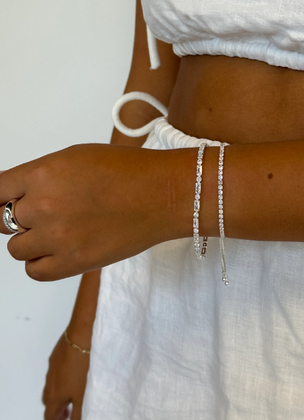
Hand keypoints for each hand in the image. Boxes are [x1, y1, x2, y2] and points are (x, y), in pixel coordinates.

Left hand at [0, 144, 189, 279]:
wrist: (163, 194)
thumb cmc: (128, 171)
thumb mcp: (75, 158)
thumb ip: (40, 176)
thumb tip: (18, 194)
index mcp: (42, 173)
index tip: (0, 202)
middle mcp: (43, 206)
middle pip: (2, 220)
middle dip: (20, 216)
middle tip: (43, 212)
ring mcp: (57, 237)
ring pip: (16, 248)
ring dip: (31, 239)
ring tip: (58, 229)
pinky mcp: (73, 263)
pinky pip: (34, 271)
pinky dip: (40, 262)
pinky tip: (57, 249)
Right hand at [42, 333, 89, 419]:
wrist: (80, 337)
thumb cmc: (83, 366)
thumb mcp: (84, 395)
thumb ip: (79, 412)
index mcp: (55, 396)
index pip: (49, 416)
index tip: (66, 419)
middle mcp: (50, 383)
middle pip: (48, 402)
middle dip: (57, 408)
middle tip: (69, 410)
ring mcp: (52, 368)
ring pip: (51, 386)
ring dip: (59, 393)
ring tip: (73, 393)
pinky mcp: (56, 356)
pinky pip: (55, 372)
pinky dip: (61, 378)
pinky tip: (74, 373)